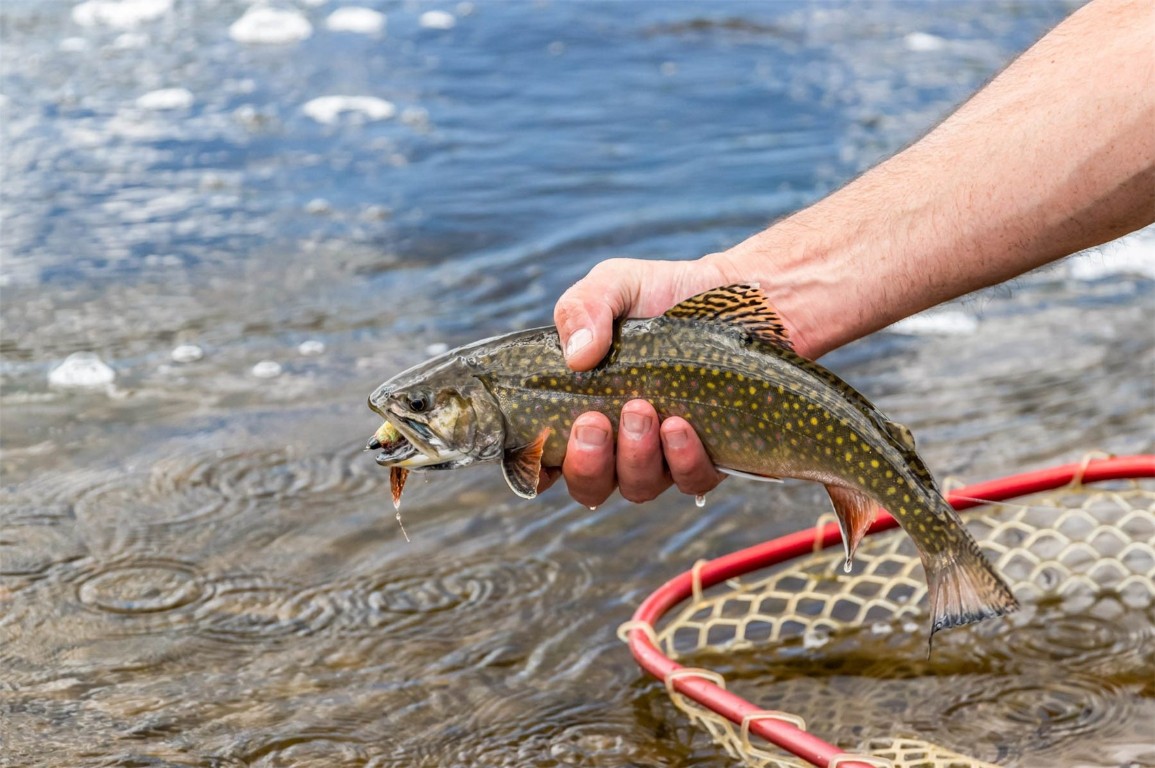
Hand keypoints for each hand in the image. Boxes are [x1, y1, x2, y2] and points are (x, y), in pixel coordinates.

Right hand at [537, 257, 736, 505]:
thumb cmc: (666, 294)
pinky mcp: (710, 456)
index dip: (535, 468)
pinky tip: (679, 424)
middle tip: (594, 421)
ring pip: (638, 486)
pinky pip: (692, 481)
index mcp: (583, 409)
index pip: (546, 461)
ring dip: (634, 456)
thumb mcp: (615, 285)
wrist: (741, 293)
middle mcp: (619, 444)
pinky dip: (682, 459)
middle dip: (587, 462)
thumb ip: (582, 308)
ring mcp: (664, 456)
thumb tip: (576, 357)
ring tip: (641, 409)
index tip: (540, 450)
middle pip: (589, 485)